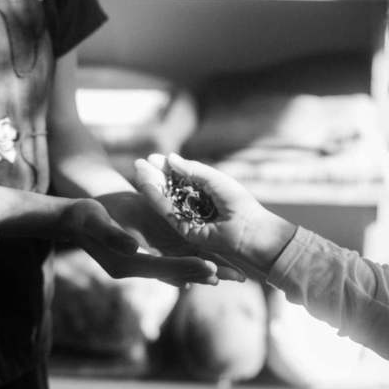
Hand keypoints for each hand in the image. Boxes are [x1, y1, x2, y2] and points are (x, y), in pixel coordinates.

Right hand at [58, 198, 219, 286]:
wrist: (75, 218)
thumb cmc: (83, 215)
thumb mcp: (94, 220)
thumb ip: (112, 235)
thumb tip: (133, 247)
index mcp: (127, 263)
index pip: (164, 267)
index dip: (188, 267)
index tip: (212, 269)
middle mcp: (139, 266)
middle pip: (179, 272)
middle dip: (207, 273)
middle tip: (237, 277)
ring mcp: (145, 260)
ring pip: (181, 267)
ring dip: (207, 269)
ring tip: (235, 273)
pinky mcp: (148, 251)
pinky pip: (176, 258)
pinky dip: (195, 260)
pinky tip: (215, 262)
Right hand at [134, 154, 296, 276]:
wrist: (251, 231)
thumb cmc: (240, 204)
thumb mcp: (216, 180)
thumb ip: (193, 170)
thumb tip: (171, 158)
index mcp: (204, 193)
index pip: (180, 179)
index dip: (166, 168)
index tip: (152, 157)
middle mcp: (193, 207)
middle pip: (169, 189)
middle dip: (154, 176)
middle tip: (138, 162)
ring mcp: (188, 219)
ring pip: (165, 200)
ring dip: (151, 185)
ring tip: (137, 169)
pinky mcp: (184, 231)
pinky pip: (167, 213)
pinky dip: (155, 199)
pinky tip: (145, 185)